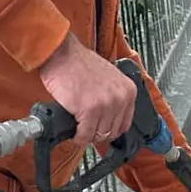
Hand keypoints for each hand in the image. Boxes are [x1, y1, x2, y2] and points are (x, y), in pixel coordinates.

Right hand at [38, 32, 136, 150]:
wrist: (62, 53)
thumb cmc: (79, 63)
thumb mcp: (109, 78)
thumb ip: (114, 97)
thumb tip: (109, 120)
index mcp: (128, 90)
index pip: (124, 124)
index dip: (110, 129)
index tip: (101, 129)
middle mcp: (120, 98)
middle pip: (112, 132)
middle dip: (98, 133)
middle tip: (87, 130)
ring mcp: (106, 105)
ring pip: (99, 135)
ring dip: (87, 136)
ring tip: (79, 130)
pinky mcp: (89, 110)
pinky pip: (85, 134)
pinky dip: (78, 137)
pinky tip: (73, 132)